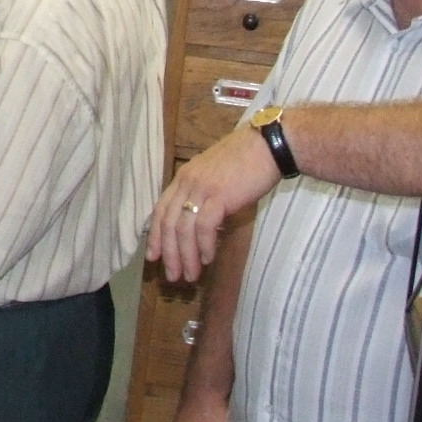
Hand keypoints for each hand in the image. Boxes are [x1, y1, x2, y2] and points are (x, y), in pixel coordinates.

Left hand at [145, 130, 278, 280]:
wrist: (268, 145)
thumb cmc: (248, 161)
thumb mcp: (216, 176)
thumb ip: (204, 196)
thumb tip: (202, 226)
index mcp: (184, 177)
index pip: (161, 210)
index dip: (155, 236)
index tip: (153, 256)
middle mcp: (187, 182)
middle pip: (168, 223)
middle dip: (169, 254)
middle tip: (172, 276)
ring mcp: (201, 188)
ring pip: (184, 229)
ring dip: (186, 256)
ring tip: (191, 275)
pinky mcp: (219, 195)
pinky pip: (204, 226)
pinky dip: (204, 245)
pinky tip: (208, 258)